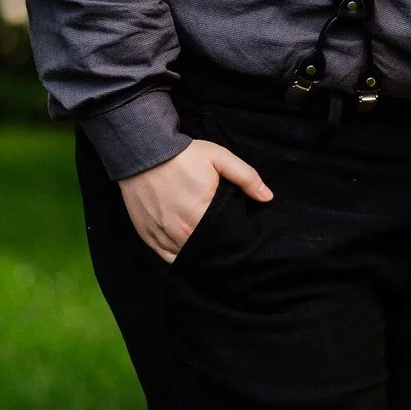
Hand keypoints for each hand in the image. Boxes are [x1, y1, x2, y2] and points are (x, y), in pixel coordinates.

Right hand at [116, 138, 272, 263]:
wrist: (143, 152)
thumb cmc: (184, 156)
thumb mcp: (220, 158)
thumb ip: (246, 178)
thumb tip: (267, 197)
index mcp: (201, 213)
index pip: (223, 238)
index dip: (232, 241)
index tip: (238, 237)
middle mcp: (180, 230)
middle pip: (205, 250)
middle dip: (217, 249)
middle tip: (225, 244)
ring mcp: (162, 234)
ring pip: (185, 256)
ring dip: (198, 254)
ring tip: (209, 250)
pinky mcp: (146, 234)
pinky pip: (166, 257)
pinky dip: (178, 257)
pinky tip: (188, 253)